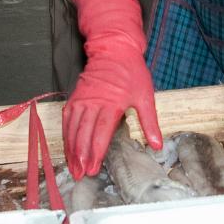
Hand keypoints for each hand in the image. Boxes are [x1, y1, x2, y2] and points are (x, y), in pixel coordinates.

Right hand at [62, 0, 161, 179]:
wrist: (114, 49)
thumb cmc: (131, 72)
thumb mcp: (145, 95)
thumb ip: (149, 122)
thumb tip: (157, 145)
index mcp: (112, 103)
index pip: (100, 133)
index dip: (95, 152)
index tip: (93, 168)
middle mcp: (94, 102)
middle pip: (83, 133)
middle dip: (80, 156)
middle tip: (79, 174)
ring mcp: (82, 99)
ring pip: (73, 127)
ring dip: (71, 148)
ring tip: (72, 166)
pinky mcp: (76, 96)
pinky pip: (67, 118)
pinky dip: (66, 133)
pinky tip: (67, 145)